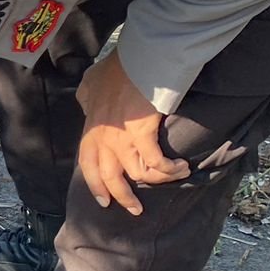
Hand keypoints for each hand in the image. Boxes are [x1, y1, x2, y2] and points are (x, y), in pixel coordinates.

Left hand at [74, 52, 189, 215]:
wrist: (136, 61)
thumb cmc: (115, 69)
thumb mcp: (90, 83)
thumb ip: (88, 97)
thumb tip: (87, 101)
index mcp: (91, 130)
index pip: (88, 165)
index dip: (95, 185)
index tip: (103, 201)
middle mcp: (103, 139)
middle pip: (110, 178)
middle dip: (124, 197)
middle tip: (136, 209)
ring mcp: (122, 138)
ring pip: (138, 174)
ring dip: (158, 179)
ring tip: (175, 174)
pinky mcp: (143, 134)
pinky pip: (156, 163)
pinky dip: (170, 169)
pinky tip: (182, 167)